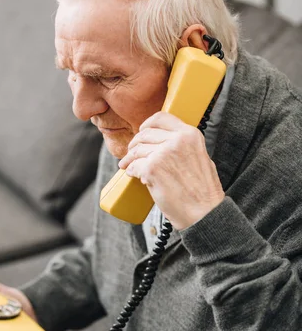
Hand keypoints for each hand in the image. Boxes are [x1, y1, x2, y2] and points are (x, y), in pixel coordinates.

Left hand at [118, 112, 224, 229]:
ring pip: (137, 150)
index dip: (147, 124)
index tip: (142, 131)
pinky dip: (131, 171)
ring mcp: (163, 153)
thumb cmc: (202, 190)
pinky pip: (134, 166)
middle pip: (145, 134)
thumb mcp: (200, 157)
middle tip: (131, 154)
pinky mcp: (152, 169)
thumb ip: (183, 145)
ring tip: (127, 165)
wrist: (204, 212)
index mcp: (190, 134)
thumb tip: (163, 141)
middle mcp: (177, 140)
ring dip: (130, 159)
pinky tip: (133, 175)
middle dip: (135, 144)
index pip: (161, 118)